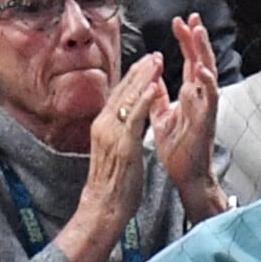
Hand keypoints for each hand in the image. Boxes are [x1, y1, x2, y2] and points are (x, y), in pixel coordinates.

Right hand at [80, 53, 163, 227]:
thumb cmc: (112, 181)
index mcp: (102, 124)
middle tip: (155, 54)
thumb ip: (118, 128)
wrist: (102, 207)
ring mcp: (111, 133)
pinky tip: (154, 86)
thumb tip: (127, 114)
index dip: (134, 75)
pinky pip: (134, 116)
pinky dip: (144, 99)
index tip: (147, 61)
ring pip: (129, 98)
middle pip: (124, 90)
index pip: (119, 93)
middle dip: (141, 70)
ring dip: (144, 77)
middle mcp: (103, 124)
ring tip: (157, 61)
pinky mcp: (122, 143)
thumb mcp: (113, 147)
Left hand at [149, 13, 226, 222]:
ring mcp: (205, 106)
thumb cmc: (178, 146)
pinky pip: (209, 97)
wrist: (186, 174)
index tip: (179, 21)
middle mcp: (200, 95)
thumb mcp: (162, 115)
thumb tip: (153, 75)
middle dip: (196, 38)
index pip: (190, 60)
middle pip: (201, 59)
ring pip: (209, 72)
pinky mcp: (207, 120)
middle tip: (192, 16)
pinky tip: (201, 68)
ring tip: (199, 31)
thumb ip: (159, 95)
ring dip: (204, 51)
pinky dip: (206, 82)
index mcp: (190, 93)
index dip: (185, 40)